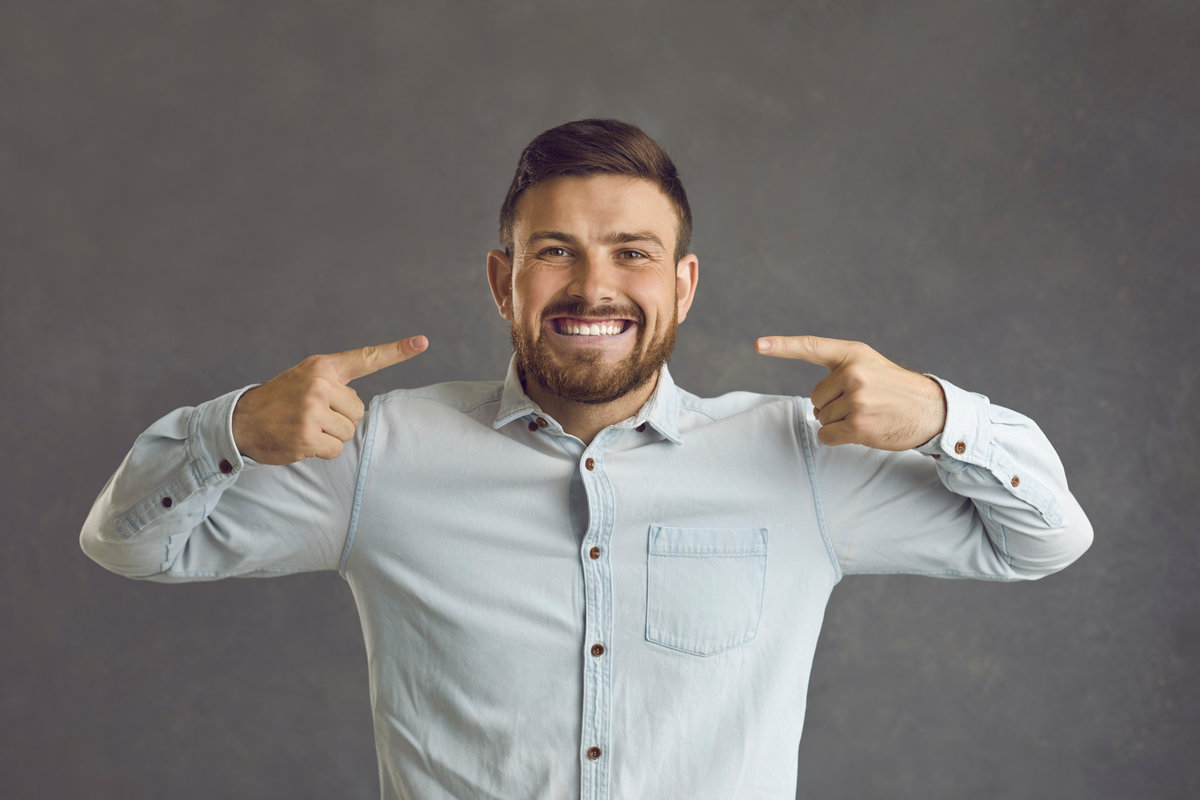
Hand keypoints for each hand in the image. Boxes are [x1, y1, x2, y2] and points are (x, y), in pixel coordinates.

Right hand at [232, 336, 428, 463]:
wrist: (241, 421)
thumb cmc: (280, 401)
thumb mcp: (306, 379)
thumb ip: (334, 383)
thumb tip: (359, 408)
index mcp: (323, 367)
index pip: (366, 358)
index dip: (397, 350)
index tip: (423, 341)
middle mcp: (319, 385)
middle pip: (358, 411)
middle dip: (339, 418)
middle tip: (311, 415)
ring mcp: (313, 411)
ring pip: (348, 432)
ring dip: (330, 436)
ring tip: (304, 427)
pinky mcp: (307, 436)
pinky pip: (335, 450)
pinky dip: (321, 451)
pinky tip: (302, 440)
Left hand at [755, 335, 945, 450]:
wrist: (932, 411)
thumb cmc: (896, 390)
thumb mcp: (870, 366)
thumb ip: (840, 372)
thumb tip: (815, 406)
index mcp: (853, 353)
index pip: (811, 346)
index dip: (781, 346)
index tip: (758, 345)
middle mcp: (853, 372)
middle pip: (816, 397)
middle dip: (832, 406)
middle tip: (863, 404)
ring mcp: (856, 399)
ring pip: (822, 418)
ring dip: (839, 423)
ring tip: (869, 415)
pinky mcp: (858, 425)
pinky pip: (827, 436)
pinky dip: (838, 439)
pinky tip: (861, 432)